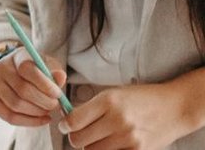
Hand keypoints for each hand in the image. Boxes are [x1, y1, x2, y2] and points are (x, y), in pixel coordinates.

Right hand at [0, 48, 66, 126]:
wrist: (18, 74)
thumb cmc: (37, 70)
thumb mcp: (48, 65)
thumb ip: (54, 71)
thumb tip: (60, 77)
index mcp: (16, 57)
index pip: (27, 69)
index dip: (44, 84)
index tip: (58, 94)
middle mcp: (1, 69)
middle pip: (22, 90)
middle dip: (44, 101)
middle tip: (55, 105)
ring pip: (16, 105)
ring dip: (37, 112)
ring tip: (48, 110)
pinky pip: (9, 117)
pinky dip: (29, 122)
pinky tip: (42, 119)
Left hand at [60, 83, 191, 149]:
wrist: (175, 107)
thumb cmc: (141, 98)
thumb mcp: (113, 94)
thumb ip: (90, 107)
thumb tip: (67, 121)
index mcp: (108, 100)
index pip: (73, 121)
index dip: (65, 125)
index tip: (65, 126)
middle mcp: (117, 119)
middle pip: (79, 140)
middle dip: (76, 137)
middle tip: (81, 134)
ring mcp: (129, 137)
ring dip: (91, 147)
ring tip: (98, 138)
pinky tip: (112, 144)